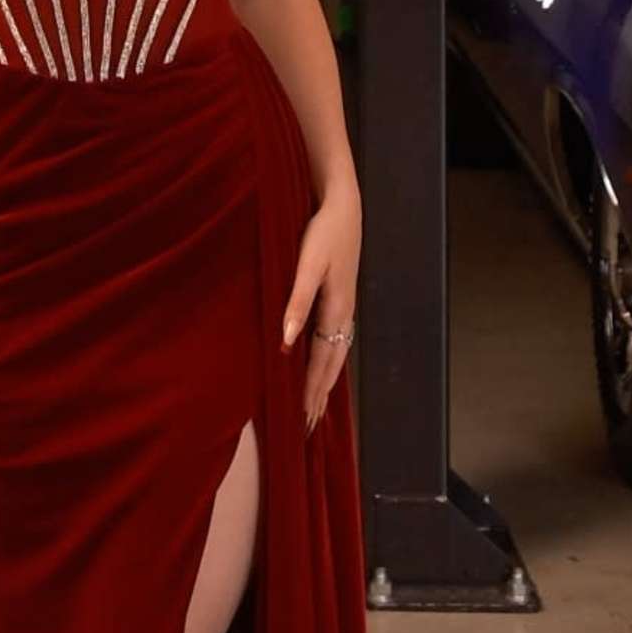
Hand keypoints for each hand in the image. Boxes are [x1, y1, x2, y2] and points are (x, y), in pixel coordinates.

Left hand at [282, 181, 360, 426]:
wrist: (343, 206)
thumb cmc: (323, 233)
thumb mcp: (307, 265)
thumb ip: (296, 302)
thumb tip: (287, 342)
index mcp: (335, 311)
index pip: (321, 362)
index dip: (311, 390)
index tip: (302, 418)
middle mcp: (344, 314)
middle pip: (332, 365)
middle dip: (320, 395)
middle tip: (309, 426)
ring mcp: (344, 307)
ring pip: (335, 354)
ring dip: (325, 382)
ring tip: (317, 407)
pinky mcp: (340, 297)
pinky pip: (335, 341)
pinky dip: (328, 362)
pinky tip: (322, 365)